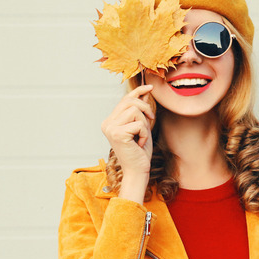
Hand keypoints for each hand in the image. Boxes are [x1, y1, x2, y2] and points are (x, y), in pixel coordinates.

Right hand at [100, 85, 154, 201]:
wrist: (137, 171)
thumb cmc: (139, 152)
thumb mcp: (141, 127)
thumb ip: (141, 111)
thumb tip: (145, 92)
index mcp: (110, 121)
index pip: (124, 99)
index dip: (138, 91)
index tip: (150, 87)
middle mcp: (107, 123)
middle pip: (130, 101)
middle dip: (145, 108)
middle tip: (151, 121)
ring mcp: (110, 128)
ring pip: (135, 110)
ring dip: (144, 124)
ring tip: (141, 137)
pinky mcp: (117, 134)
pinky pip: (138, 123)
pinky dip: (144, 133)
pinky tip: (139, 144)